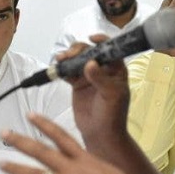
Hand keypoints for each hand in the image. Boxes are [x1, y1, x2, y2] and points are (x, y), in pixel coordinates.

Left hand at [0, 113, 162, 173]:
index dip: (44, 124)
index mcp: (87, 159)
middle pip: (41, 152)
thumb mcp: (109, 173)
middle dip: (20, 142)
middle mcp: (74, 171)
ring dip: (16, 169)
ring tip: (2, 163)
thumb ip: (91, 168)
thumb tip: (81, 166)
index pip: (61, 136)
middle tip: (4, 134)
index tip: (30, 115)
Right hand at [54, 37, 130, 154]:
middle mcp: (103, 70)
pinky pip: (68, 71)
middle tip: (70, 55)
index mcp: (116, 69)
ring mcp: (89, 76)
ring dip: (68, 57)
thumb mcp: (111, 95)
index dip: (101, 41)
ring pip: (77, 59)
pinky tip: (57, 69)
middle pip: (89, 51)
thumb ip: (101, 79)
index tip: (91, 39)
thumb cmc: (113, 115)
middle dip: (79, 49)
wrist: (101, 134)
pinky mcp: (77, 84)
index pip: (110, 48)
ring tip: (60, 59)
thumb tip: (90, 63)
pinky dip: (62, 68)